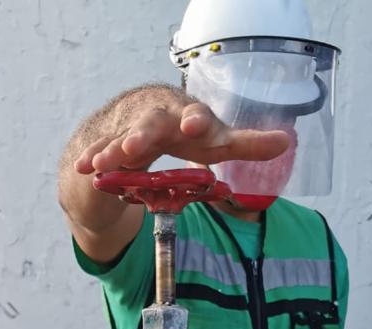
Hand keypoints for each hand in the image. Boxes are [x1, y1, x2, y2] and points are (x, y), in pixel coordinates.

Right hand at [74, 101, 290, 175]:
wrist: (139, 127)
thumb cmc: (185, 134)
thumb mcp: (215, 143)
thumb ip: (247, 145)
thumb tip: (286, 142)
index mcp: (187, 116)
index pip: (195, 116)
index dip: (196, 122)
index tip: (196, 128)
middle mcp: (159, 119)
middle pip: (152, 123)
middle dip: (145, 133)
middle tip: (138, 145)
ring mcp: (130, 130)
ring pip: (122, 137)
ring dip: (115, 148)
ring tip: (106, 162)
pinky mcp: (109, 143)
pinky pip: (99, 151)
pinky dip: (92, 158)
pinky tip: (85, 168)